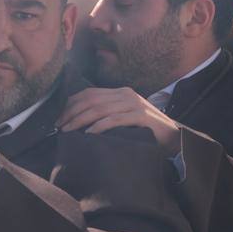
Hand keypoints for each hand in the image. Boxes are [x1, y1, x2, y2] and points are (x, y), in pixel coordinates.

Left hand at [58, 87, 181, 155]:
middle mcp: (126, 94)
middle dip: (71, 113)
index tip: (57, 118)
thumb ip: (107, 115)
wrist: (175, 138)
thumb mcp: (124, 119)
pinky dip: (99, 126)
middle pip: (91, 100)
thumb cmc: (146, 132)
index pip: (89, 93)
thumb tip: (80, 124)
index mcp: (120, 92)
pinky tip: (88, 134)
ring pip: (100, 109)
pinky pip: (115, 119)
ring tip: (67, 131)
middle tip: (58, 126)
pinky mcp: (142, 116)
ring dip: (80, 120)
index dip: (70, 104)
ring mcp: (135, 104)